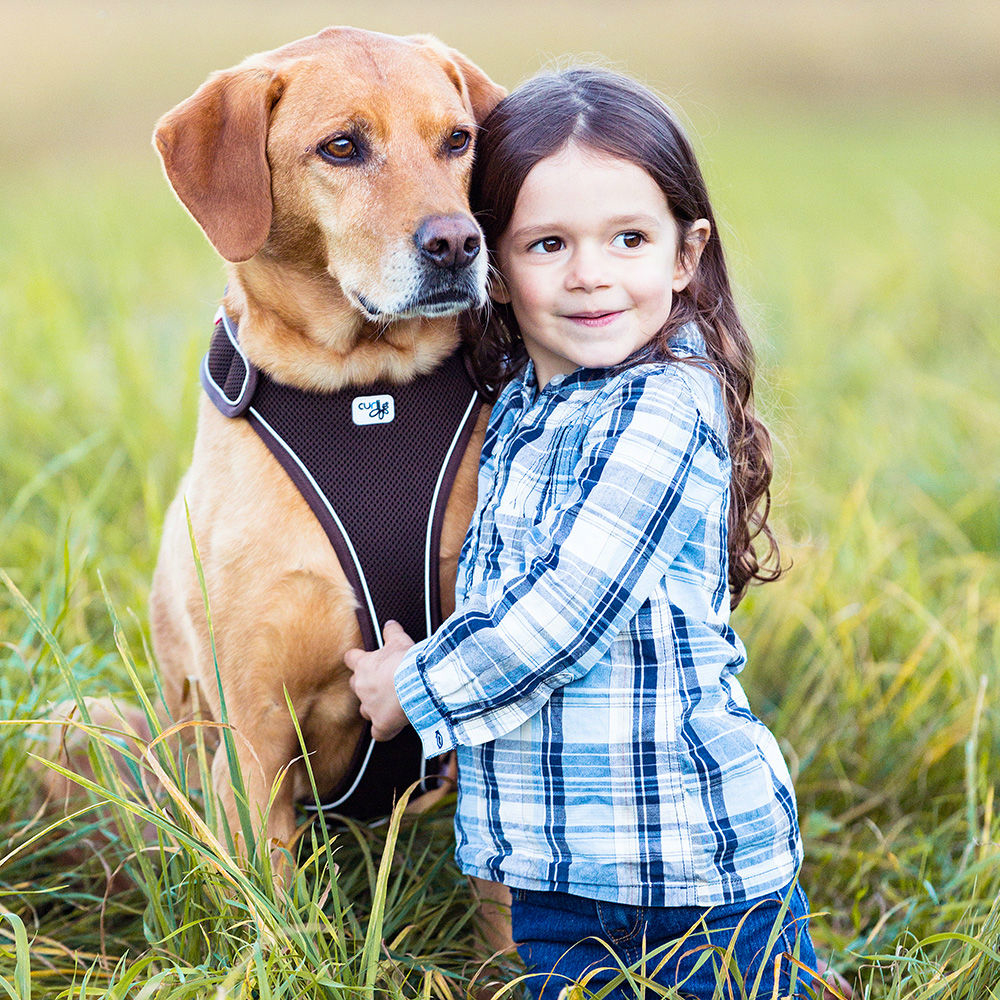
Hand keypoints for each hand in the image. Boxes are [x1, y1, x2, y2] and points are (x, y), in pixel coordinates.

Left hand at [344, 621, 413, 740]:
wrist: (419, 684)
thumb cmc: (407, 661)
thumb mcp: (400, 641)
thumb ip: (392, 632)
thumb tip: (389, 623)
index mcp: (364, 666)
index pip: (350, 659)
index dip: (356, 659)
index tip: (362, 659)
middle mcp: (362, 687)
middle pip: (355, 686)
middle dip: (365, 684)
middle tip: (381, 682)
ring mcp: (370, 707)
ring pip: (364, 710)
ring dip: (373, 707)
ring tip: (389, 704)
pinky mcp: (381, 724)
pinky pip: (378, 732)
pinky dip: (384, 730)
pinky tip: (392, 727)